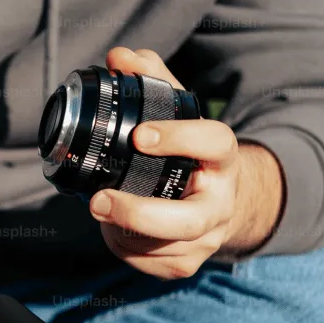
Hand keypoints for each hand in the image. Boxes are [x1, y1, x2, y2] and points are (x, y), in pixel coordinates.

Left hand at [89, 47, 283, 278]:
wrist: (225, 199)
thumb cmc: (192, 152)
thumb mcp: (180, 112)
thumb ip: (153, 81)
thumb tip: (119, 57)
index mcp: (223, 158)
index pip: (214, 144)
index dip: (179, 139)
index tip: (139, 136)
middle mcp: (221, 202)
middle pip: (187, 220)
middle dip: (139, 214)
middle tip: (98, 201)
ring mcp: (208, 238)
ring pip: (164, 248)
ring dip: (123, 232)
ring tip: (100, 209)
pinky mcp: (188, 263)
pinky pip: (153, 265)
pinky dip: (126, 250)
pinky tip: (113, 231)